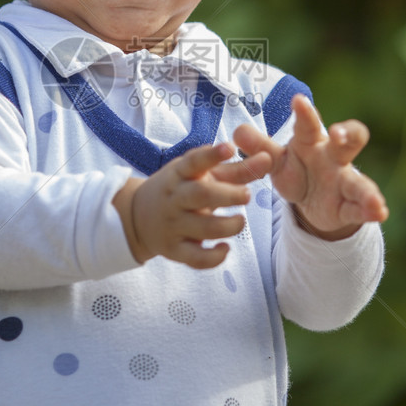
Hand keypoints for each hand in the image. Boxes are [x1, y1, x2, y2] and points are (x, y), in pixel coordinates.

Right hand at [113, 143, 270, 268]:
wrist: (138, 218)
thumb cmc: (181, 190)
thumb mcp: (201, 175)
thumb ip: (236, 169)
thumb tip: (268, 158)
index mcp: (179, 174)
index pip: (194, 162)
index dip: (211, 155)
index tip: (229, 148)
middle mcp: (174, 198)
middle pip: (200, 194)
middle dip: (228, 195)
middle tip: (247, 195)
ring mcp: (173, 225)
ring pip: (203, 228)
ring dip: (229, 226)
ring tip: (240, 221)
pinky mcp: (174, 250)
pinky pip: (196, 258)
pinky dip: (215, 257)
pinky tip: (225, 247)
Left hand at [232, 94, 388, 239]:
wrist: (312, 202)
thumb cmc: (294, 169)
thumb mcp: (273, 159)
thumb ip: (258, 146)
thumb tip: (236, 132)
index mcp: (311, 141)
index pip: (310, 124)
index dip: (305, 112)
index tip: (298, 100)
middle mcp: (333, 157)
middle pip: (349, 141)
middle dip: (347, 135)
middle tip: (339, 135)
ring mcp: (344, 181)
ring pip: (359, 182)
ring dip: (367, 190)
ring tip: (375, 201)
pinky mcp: (349, 206)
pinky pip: (359, 209)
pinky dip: (369, 211)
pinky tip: (380, 213)